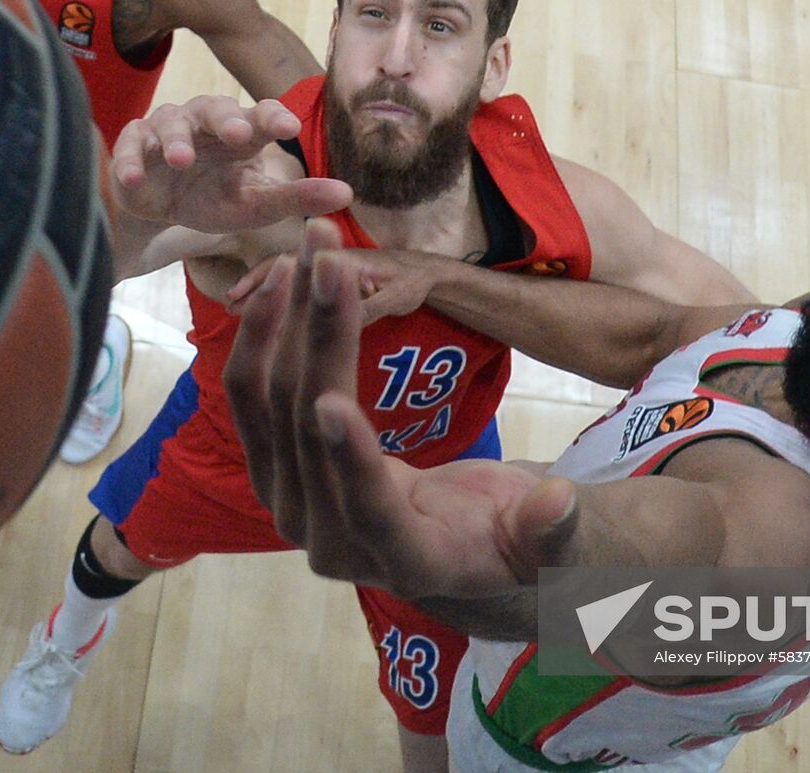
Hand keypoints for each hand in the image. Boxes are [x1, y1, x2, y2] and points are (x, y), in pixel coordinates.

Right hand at [110, 95, 351, 232]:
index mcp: (242, 133)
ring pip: (170, 122)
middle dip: (225, 119)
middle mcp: (205, 122)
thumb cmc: (216, 198)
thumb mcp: (257, 204)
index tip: (289, 128)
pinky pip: (130, 148)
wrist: (163, 209)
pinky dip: (129, 162)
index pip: (262, 115)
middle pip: (215, 109)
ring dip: (175, 140)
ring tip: (179, 159)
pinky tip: (133, 178)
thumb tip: (348, 193)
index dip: (274, 117)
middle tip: (237, 134)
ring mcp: (166, 129)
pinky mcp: (133, 146)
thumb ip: (298, 197)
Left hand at [223, 219, 581, 600]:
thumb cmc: (512, 538)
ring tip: (310, 248)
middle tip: (333, 261)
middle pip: (311, 435)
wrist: (458, 546)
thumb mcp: (544, 542)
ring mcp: (291, 506)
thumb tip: (558, 501)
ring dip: (288, 318)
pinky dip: (264, 334)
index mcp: (403, 562)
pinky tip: (279, 278)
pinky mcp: (273, 469)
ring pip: (272, 405)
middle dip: (322, 338)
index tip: (334, 404)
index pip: (369, 509)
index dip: (353, 460)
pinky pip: (251, 398)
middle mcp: (329, 543)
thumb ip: (548, 528)